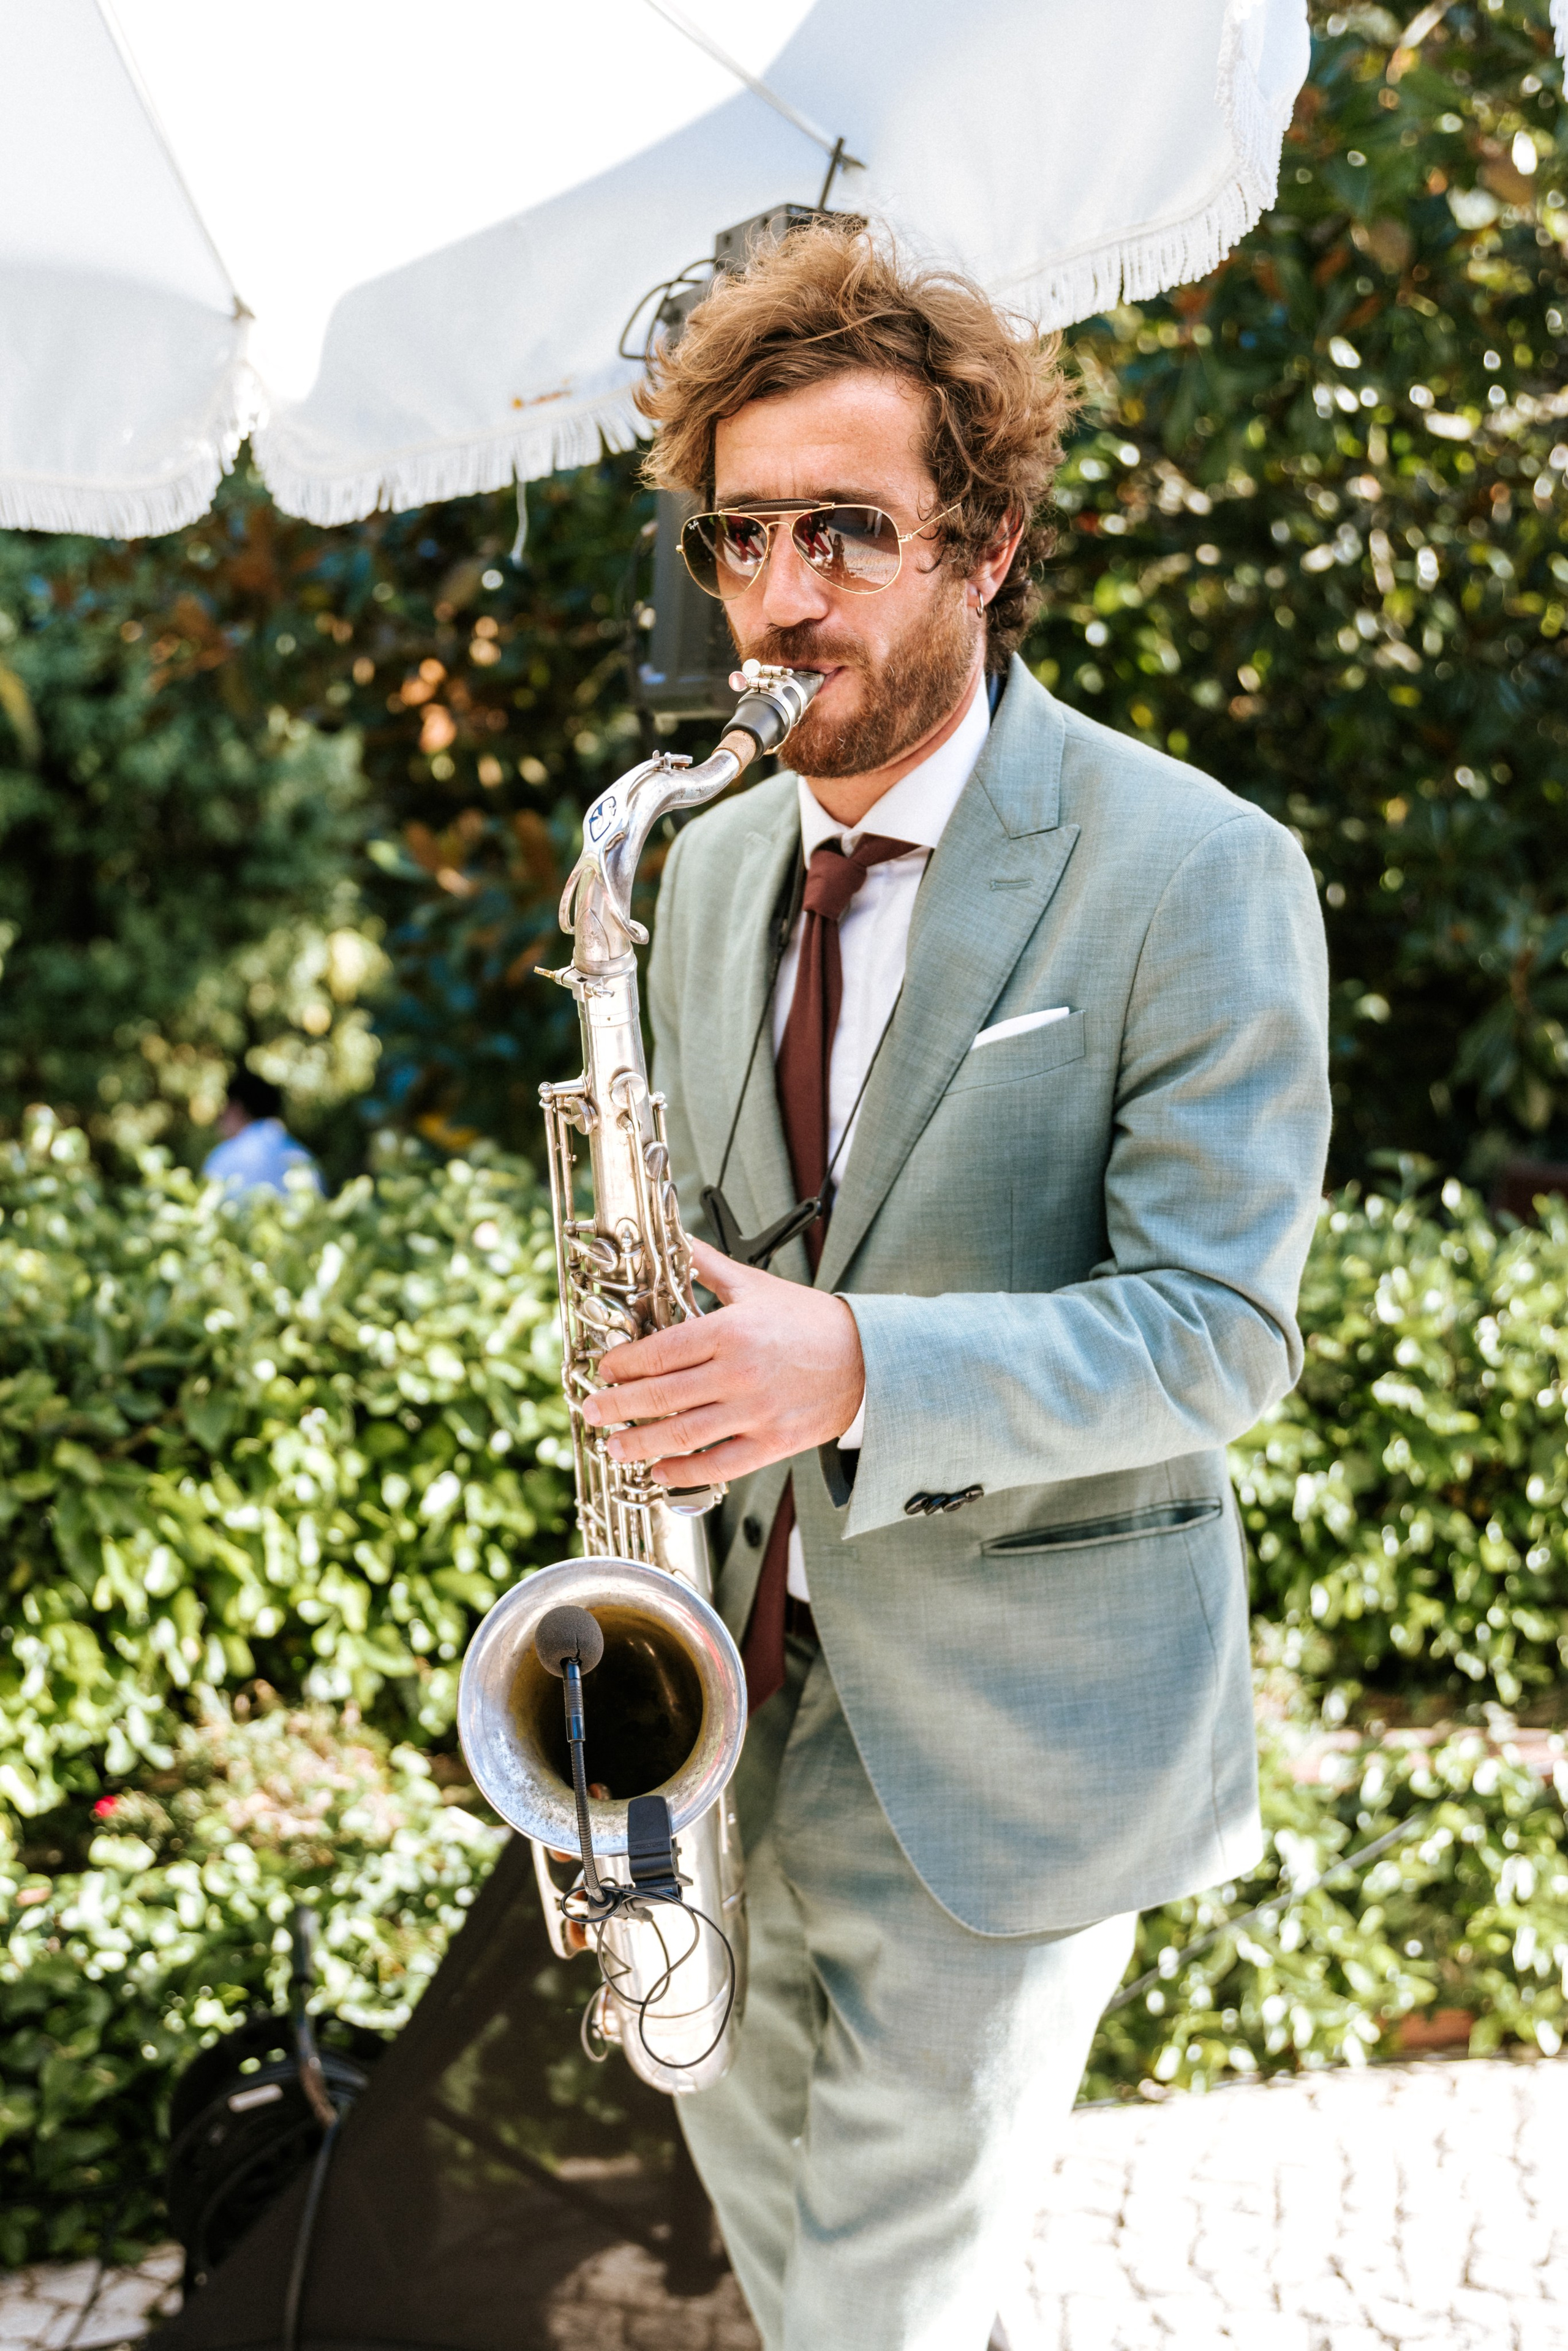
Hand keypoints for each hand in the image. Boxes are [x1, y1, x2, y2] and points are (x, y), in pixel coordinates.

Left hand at [580, 1238, 864, 1485]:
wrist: (869, 1358)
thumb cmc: (810, 1322)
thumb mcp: (757, 1286)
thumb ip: (709, 1266)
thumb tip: (675, 1240)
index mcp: (731, 1331)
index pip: (661, 1352)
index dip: (625, 1365)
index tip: (604, 1370)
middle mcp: (739, 1373)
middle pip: (662, 1396)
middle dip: (619, 1406)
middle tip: (592, 1411)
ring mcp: (756, 1411)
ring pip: (683, 1435)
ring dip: (641, 1444)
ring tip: (614, 1448)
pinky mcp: (773, 1442)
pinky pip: (719, 1465)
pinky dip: (685, 1472)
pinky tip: (660, 1471)